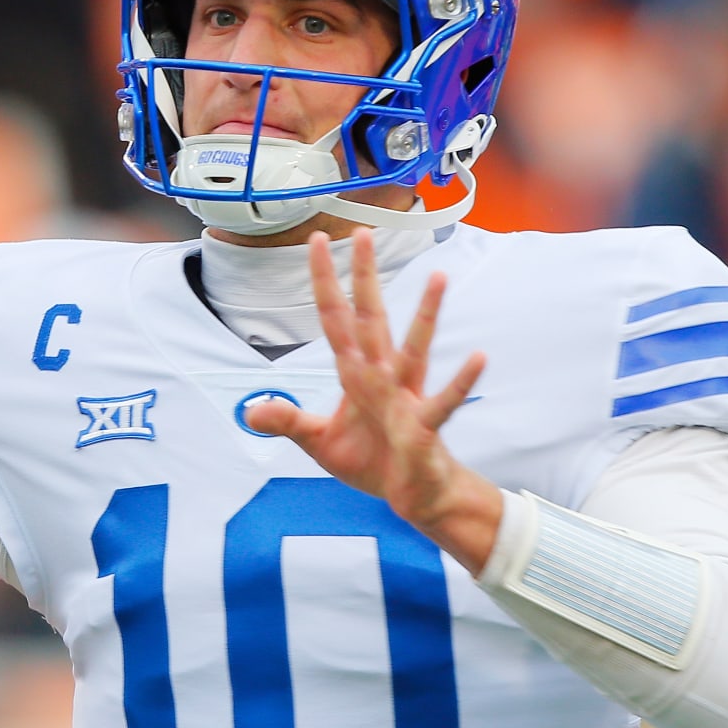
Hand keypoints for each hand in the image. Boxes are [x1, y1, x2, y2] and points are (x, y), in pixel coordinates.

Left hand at [243, 229, 503, 570]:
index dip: (324, 283)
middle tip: (361, 232)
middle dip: (364, 278)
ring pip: (414, 348)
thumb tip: (249, 411)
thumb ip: (288, 422)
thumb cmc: (374, 461)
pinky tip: (478, 358)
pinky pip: (443, 402)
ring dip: (425, 313)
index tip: (316, 242)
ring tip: (439, 276)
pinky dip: (460, 382)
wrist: (413, 495)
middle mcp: (382, 375)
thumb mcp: (320, 442)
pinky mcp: (423, 427)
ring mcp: (405, 398)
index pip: (335, 319)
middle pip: (370, 318)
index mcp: (355, 374)